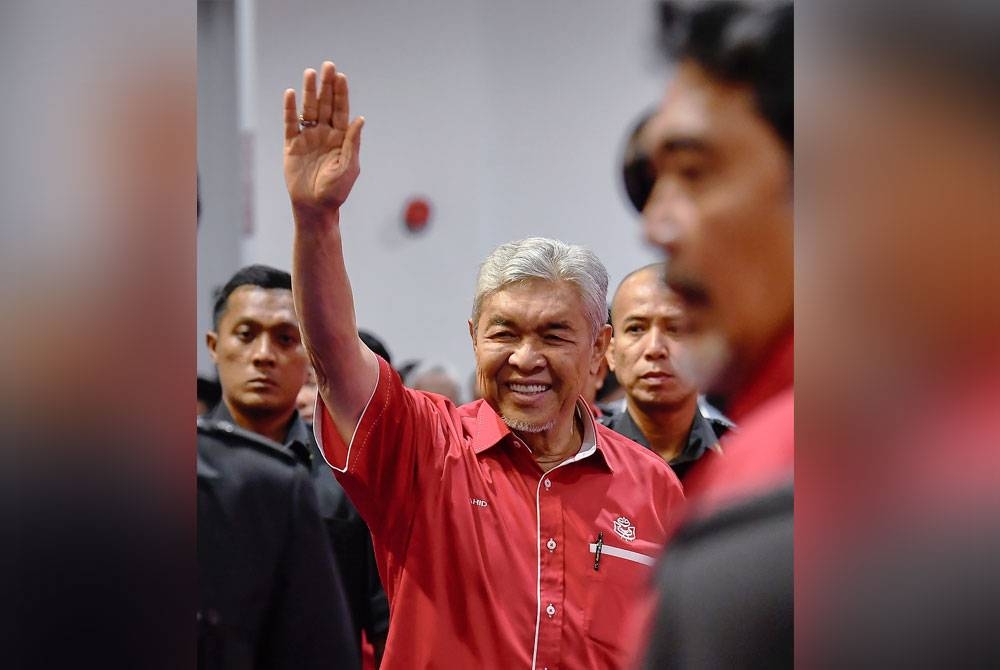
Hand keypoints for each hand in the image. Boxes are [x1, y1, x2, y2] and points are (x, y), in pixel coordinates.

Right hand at [284, 61, 363, 213]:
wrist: (315, 208)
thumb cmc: (336, 191)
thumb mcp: (349, 166)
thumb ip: (352, 142)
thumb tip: (360, 119)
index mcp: (341, 139)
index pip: (341, 111)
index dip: (341, 93)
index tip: (340, 76)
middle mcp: (325, 134)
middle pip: (325, 104)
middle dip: (327, 86)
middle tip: (327, 66)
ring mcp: (308, 138)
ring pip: (308, 110)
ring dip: (309, 92)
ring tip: (310, 73)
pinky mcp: (292, 146)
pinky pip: (291, 124)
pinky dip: (290, 109)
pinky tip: (291, 94)